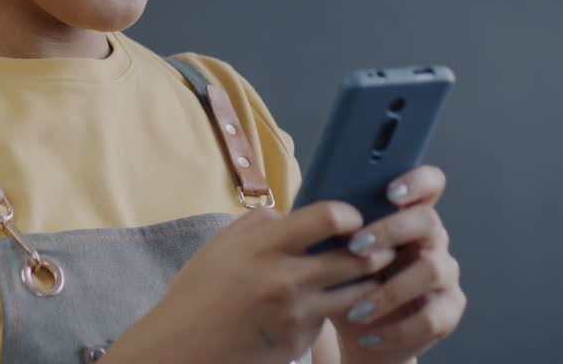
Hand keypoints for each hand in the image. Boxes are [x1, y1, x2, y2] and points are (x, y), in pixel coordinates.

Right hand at [103, 201, 395, 363]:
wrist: (184, 347)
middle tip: (378, 245)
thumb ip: (259, 223)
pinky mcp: (301, 341)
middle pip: (356, 258)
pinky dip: (331, 311)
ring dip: (366, 281)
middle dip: (374, 249)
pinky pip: (329, 319)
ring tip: (366, 273)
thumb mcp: (221, 245)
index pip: (327, 218)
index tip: (352, 217)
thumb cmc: (199, 292)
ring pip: (357, 293)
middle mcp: (285, 279)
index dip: (348, 214)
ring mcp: (297, 314)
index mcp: (263, 246)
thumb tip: (293, 214)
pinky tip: (324, 305)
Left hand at [330, 166, 465, 363]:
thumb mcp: (335, 252)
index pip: (430, 184)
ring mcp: (445, 274)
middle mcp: (432, 240)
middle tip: (356, 247)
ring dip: (390, 289)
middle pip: (428, 220)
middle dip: (391, 231)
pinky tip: (367, 332)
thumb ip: (335, 228)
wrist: (360, 330)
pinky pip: (431, 317)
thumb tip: (310, 209)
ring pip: (431, 269)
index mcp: (406, 216)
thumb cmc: (344, 281)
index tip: (390, 190)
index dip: (417, 181)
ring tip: (357, 307)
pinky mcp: (448, 310)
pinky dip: (396, 328)